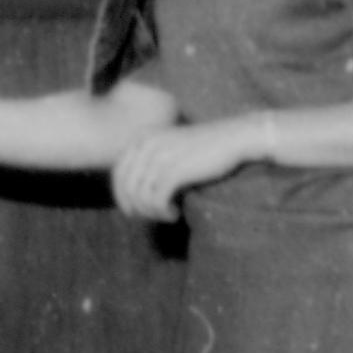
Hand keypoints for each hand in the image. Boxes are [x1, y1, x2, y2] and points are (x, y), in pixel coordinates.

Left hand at [110, 116, 259, 220]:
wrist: (234, 137)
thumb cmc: (205, 148)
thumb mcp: (170, 147)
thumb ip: (150, 163)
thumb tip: (133, 197)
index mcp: (142, 138)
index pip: (118, 174)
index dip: (122, 197)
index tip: (135, 211)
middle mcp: (147, 145)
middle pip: (126, 187)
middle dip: (136, 208)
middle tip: (154, 216)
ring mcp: (160, 157)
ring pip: (140, 197)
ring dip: (152, 212)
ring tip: (168, 214)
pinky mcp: (175, 170)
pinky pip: (156, 200)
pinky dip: (163, 212)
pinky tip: (175, 213)